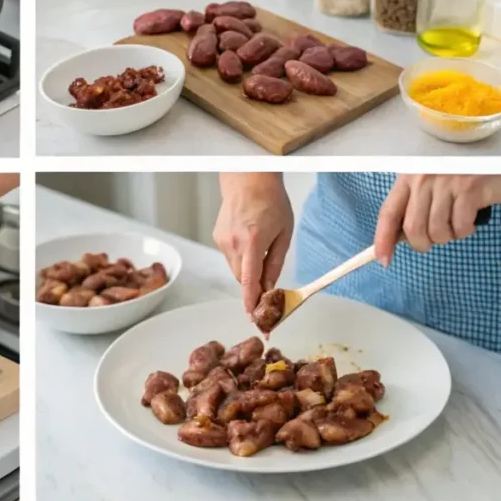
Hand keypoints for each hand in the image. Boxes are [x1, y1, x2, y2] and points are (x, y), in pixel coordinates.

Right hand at [213, 173, 293, 313]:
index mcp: (252, 242)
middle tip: (268, 295)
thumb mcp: (283, 233)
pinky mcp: (217, 237)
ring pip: (235, 269)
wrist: (248, 180)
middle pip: (241, 279)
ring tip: (262, 253)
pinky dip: (241, 258)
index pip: (248, 282)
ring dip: (248, 271)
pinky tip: (250, 242)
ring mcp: (222, 240)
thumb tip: (270, 287)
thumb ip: (275, 263)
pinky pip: (230, 257)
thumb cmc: (271, 201)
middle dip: (254, 288)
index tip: (255, 320)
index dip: (251, 304)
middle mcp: (233, 243)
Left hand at [374, 174, 500, 264]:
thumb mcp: (427, 187)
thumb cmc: (456, 179)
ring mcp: (445, 182)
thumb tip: (397, 240)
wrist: (495, 163)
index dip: (383, 239)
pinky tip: (469, 221)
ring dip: (448, 237)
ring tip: (455, 224)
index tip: (383, 259)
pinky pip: (460, 226)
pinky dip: (464, 231)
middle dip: (422, 243)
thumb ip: (412, 208)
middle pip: (412, 228)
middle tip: (435, 239)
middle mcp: (422, 178)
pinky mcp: (468, 188)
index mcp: (407, 178)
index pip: (388, 213)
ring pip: (437, 230)